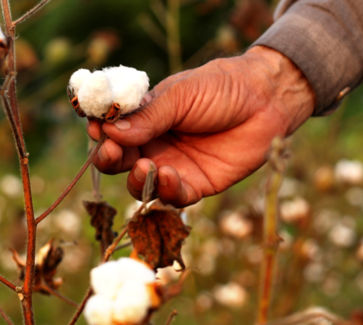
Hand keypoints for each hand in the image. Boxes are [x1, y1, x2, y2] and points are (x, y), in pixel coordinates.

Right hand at [87, 46, 315, 206]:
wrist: (268, 100)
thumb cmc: (222, 88)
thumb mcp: (181, 95)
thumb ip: (148, 116)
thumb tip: (111, 131)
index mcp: (143, 119)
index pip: (110, 131)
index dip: (99, 133)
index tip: (95, 129)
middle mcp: (153, 145)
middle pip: (118, 162)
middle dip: (109, 159)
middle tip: (111, 151)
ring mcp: (172, 166)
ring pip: (140, 185)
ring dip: (137, 180)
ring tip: (145, 167)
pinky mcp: (195, 185)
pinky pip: (173, 197)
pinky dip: (167, 191)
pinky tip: (170, 175)